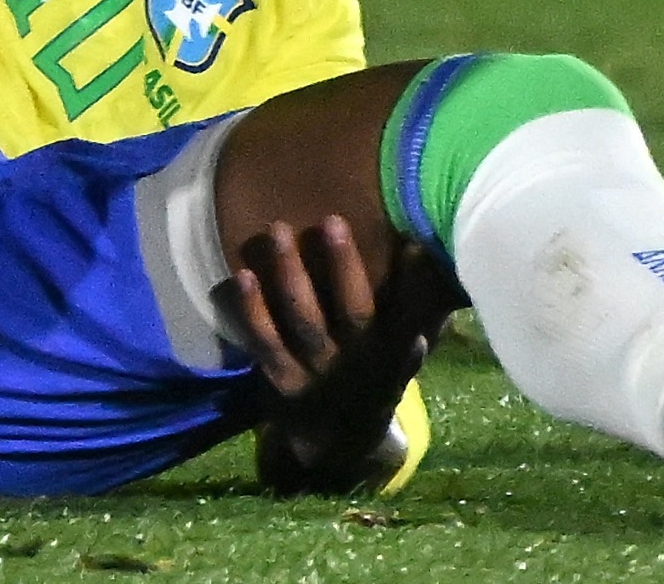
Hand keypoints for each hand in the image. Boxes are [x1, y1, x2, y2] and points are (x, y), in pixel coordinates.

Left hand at [229, 216, 442, 495]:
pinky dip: (252, 313)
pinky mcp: (282, 382)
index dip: (351, 268)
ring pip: (297, 326)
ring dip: (285, 279)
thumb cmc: (375, 375)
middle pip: (328, 315)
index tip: (338, 222)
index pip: (365, 308)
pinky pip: (265, 347)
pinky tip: (241, 277)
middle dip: (320, 267)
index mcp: (377, 353)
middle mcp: (343, 364)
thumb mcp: (402, 350)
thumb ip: (412, 308)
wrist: (345, 442)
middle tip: (304, 222)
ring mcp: (311, 375)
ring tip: (275, 233)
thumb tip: (421, 251)